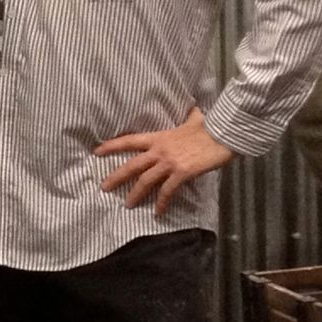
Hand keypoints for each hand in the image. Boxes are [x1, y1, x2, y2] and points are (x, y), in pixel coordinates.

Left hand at [94, 106, 234, 214]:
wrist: (224, 134)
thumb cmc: (210, 127)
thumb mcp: (194, 119)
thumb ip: (189, 117)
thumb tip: (193, 109)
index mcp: (159, 137)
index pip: (130, 140)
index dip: (112, 146)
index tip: (97, 151)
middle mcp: (159, 150)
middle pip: (132, 165)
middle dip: (116, 177)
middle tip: (103, 187)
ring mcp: (169, 162)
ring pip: (145, 180)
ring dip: (135, 194)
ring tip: (128, 205)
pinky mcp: (181, 172)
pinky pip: (167, 191)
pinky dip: (162, 202)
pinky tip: (158, 212)